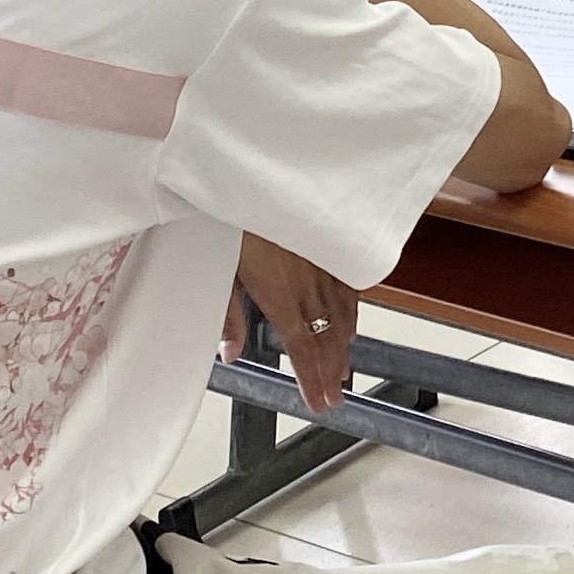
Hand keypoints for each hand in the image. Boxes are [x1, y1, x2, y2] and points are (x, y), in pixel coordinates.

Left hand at [228, 234, 358, 416]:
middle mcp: (307, 282)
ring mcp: (322, 263)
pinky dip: (352, 310)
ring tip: (344, 370)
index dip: (312, 378)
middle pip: (326, 336)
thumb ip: (228, 315)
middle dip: (332, 371)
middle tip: (336, 398)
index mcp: (279, 293)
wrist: (253, 172)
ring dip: (343, 346)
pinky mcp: (327, 245)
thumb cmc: (231, 218)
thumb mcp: (219, 268)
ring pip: (341, 313)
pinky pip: (347, 286)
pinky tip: (353, 323)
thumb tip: (230, 352)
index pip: (302, 347)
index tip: (320, 401)